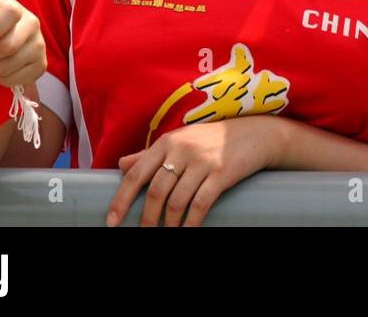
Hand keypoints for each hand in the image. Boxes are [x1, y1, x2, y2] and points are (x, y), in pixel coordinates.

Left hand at [0, 0, 45, 88]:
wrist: (1, 42)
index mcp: (13, 9)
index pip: (4, 19)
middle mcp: (32, 23)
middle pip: (7, 47)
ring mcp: (40, 44)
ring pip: (11, 65)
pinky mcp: (41, 64)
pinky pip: (19, 78)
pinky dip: (3, 80)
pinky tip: (1, 72)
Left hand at [107, 115, 286, 226]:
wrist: (255, 134)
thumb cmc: (213, 140)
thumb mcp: (180, 140)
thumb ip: (151, 153)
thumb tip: (121, 165)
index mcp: (167, 142)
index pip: (136, 173)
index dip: (121, 200)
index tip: (112, 221)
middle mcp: (182, 150)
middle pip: (155, 191)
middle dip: (146, 219)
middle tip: (144, 233)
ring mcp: (202, 161)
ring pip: (176, 201)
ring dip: (169, 224)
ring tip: (167, 233)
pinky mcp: (221, 173)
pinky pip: (200, 204)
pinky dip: (191, 223)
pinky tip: (187, 231)